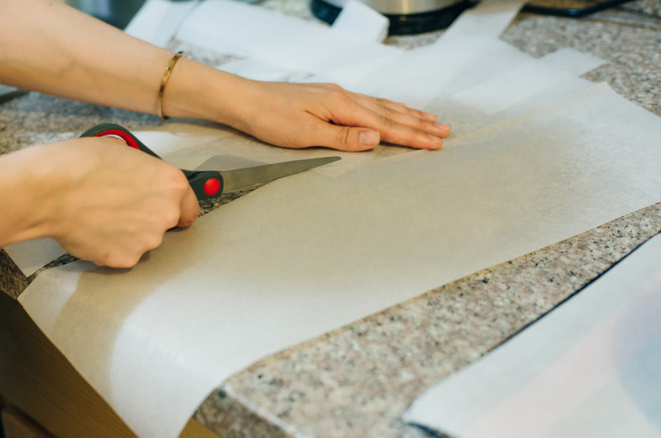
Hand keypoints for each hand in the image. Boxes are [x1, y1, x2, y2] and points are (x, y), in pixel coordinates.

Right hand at [40, 137, 198, 267]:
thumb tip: (137, 174)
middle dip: (147, 217)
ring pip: (143, 239)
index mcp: (171, 184)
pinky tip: (94, 229)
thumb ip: (141, 168)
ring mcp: (146, 240)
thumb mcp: (121, 150)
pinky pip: (123, 253)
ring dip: (129, 232)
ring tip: (101, 215)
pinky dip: (111, 245)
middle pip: (165, 223)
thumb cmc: (79, 165)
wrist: (49, 191)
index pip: (190, 205)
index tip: (170, 209)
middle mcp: (165, 214)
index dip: (177, 206)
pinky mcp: (125, 258)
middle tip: (120, 206)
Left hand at [229, 81, 449, 151]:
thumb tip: (376, 136)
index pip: (385, 124)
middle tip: (445, 132)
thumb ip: (343, 137)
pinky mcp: (327, 99)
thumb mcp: (305, 133)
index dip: (412, 136)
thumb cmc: (269, 118)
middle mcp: (343, 97)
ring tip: (429, 119)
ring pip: (380, 106)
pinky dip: (386, 109)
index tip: (435, 143)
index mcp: (341, 106)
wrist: (244, 100)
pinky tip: (389, 111)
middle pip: (389, 113)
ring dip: (407, 114)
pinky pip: (367, 104)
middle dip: (419, 124)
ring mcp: (336, 96)